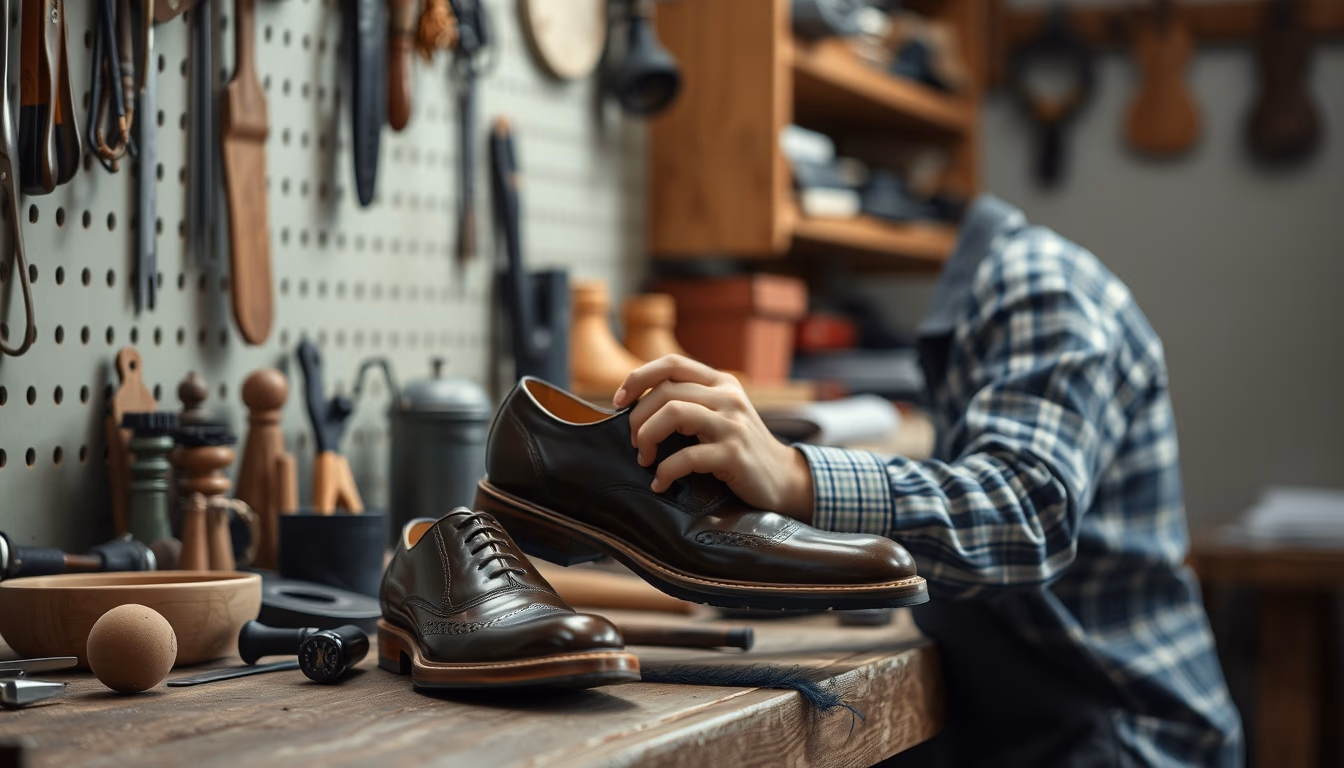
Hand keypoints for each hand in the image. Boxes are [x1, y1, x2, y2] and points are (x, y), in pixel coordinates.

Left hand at [613, 355, 814, 521]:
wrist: (783, 479)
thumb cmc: (740, 449)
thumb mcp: (720, 415)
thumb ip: (690, 403)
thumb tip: (635, 406)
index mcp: (721, 382)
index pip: (672, 364)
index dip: (638, 377)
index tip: (618, 401)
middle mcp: (727, 397)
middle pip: (665, 391)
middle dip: (637, 418)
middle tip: (635, 443)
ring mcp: (732, 424)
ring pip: (673, 413)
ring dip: (647, 437)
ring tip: (644, 458)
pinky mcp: (733, 453)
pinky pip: (687, 456)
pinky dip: (665, 471)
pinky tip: (660, 483)